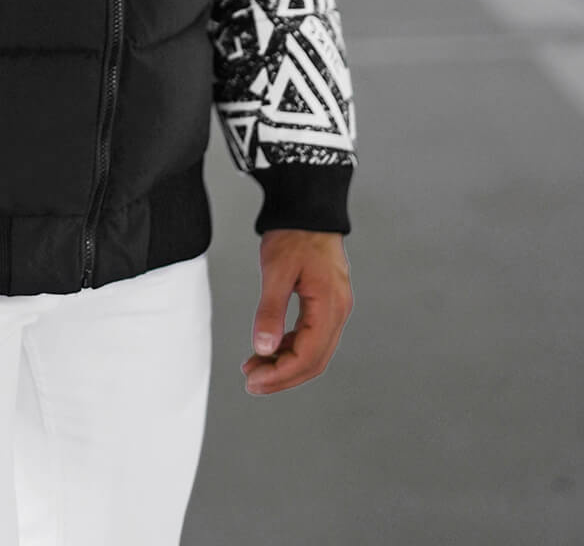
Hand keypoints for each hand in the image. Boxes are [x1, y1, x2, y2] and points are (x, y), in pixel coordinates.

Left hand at [241, 229, 351, 395]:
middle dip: (282, 376)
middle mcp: (338, 311)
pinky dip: (290, 346)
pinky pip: (311, 335)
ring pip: (314, 351)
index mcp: (330, 306)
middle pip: (314, 361)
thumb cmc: (294, 233)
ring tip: (254, 367)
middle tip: (252, 382)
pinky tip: (269, 348)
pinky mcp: (326, 302)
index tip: (254, 381)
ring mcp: (335, 307)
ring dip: (285, 363)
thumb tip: (263, 348)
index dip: (280, 375)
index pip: (308, 356)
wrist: (307, 207)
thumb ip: (271, 311)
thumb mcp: (277, 271)